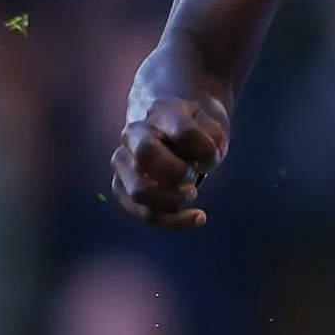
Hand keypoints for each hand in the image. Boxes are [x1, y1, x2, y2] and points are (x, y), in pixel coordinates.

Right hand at [112, 94, 228, 228]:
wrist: (172, 130)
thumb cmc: (196, 131)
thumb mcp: (212, 126)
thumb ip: (212, 139)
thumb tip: (203, 164)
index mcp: (161, 112)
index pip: (183, 132)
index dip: (205, 151)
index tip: (212, 159)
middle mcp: (134, 134)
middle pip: (146, 154)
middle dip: (177, 173)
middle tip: (194, 178)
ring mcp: (123, 161)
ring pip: (138, 191)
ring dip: (172, 201)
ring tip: (193, 194)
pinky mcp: (122, 187)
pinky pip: (141, 212)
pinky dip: (172, 221)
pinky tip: (198, 217)